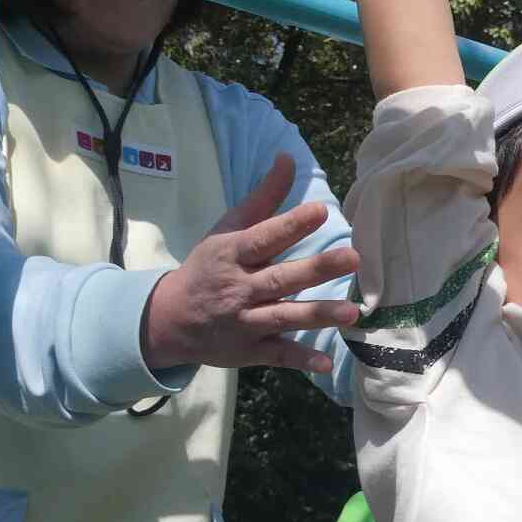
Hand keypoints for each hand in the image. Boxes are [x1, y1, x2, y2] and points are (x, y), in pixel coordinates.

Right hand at [141, 155, 359, 374]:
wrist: (169, 319)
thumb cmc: (208, 267)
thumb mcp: (227, 230)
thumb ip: (263, 199)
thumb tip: (289, 159)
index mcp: (232, 254)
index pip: (264, 238)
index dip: (291, 225)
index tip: (320, 210)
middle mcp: (238, 289)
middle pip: (280, 278)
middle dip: (316, 269)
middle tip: (352, 258)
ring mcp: (244, 323)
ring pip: (283, 317)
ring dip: (317, 315)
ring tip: (352, 311)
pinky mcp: (249, 351)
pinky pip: (277, 355)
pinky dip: (299, 360)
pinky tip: (326, 362)